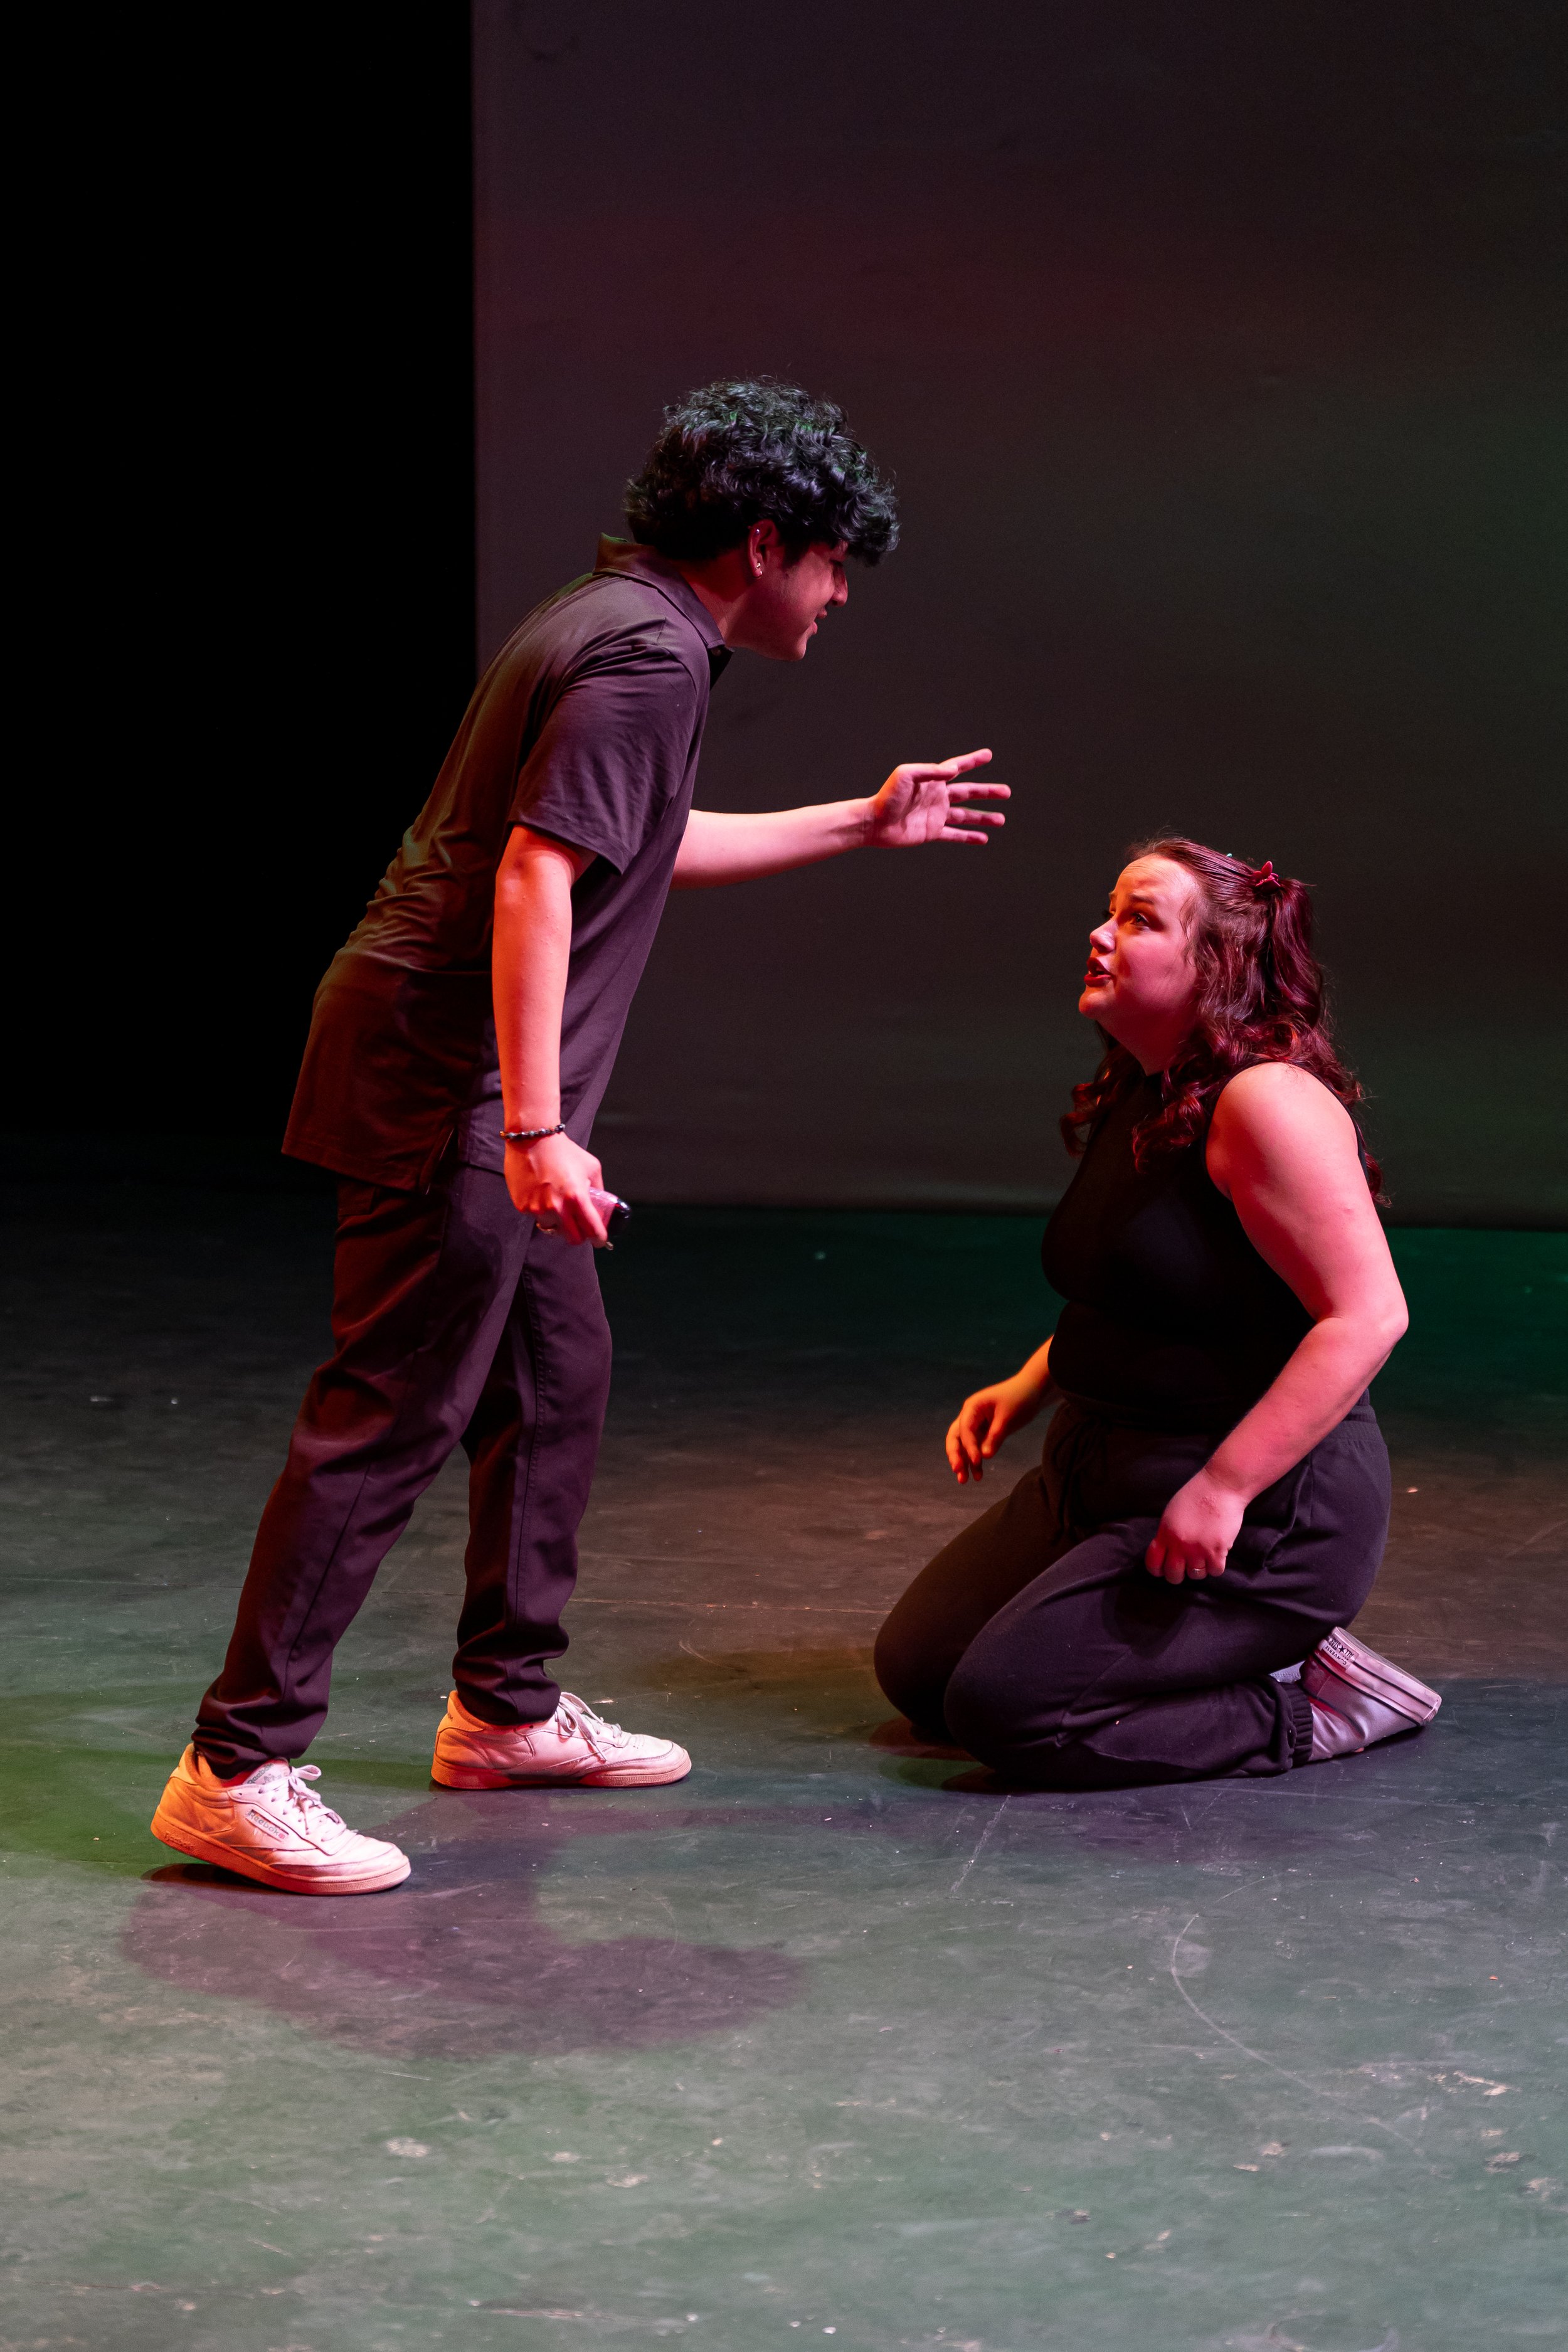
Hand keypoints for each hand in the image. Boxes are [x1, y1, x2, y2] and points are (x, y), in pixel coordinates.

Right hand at [504, 1131, 607, 1244]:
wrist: (532, 1139)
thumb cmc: (564, 1151)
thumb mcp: (591, 1167)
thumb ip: (598, 1189)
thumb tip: (602, 1205)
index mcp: (577, 1198)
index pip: (592, 1230)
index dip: (599, 1238)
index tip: (600, 1239)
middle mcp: (557, 1207)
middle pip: (573, 1238)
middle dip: (580, 1235)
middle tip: (580, 1227)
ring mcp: (538, 1209)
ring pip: (553, 1228)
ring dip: (558, 1221)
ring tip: (557, 1202)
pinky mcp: (523, 1207)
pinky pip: (537, 1217)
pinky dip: (542, 1210)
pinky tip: (542, 1193)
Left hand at [865, 750, 1009, 846]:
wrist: (874, 823)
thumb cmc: (887, 796)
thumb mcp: (906, 775)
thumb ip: (930, 771)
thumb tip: (954, 770)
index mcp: (932, 781)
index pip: (957, 767)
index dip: (973, 761)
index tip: (988, 755)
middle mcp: (937, 797)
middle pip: (968, 793)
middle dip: (987, 792)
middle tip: (1007, 792)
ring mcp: (935, 815)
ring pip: (965, 815)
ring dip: (983, 817)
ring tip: (1001, 820)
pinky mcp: (931, 832)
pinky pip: (954, 835)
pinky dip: (968, 837)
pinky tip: (982, 839)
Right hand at [946, 1374, 1043, 1483]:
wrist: (1033, 1391)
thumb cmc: (1020, 1398)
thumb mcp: (1008, 1417)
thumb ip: (995, 1436)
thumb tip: (985, 1457)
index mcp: (973, 1407)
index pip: (965, 1429)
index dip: (969, 1446)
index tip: (977, 1461)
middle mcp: (970, 1416)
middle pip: (956, 1437)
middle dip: (955, 1455)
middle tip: (958, 1471)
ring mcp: (977, 1425)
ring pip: (964, 1446)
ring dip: (964, 1462)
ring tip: (964, 1481)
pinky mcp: (985, 1433)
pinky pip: (977, 1449)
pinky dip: (976, 1461)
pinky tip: (978, 1475)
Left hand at [1145, 1469, 1247, 1584]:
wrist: (1221, 1486)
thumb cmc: (1197, 1495)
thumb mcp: (1172, 1513)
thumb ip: (1168, 1533)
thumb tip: (1167, 1551)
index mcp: (1165, 1533)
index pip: (1153, 1564)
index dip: (1158, 1570)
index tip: (1163, 1569)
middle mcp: (1179, 1544)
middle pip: (1173, 1575)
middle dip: (1178, 1575)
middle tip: (1185, 1567)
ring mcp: (1198, 1549)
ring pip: (1196, 1575)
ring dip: (1200, 1568)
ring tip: (1205, 1555)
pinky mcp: (1217, 1551)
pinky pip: (1215, 1571)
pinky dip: (1216, 1566)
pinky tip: (1217, 1554)